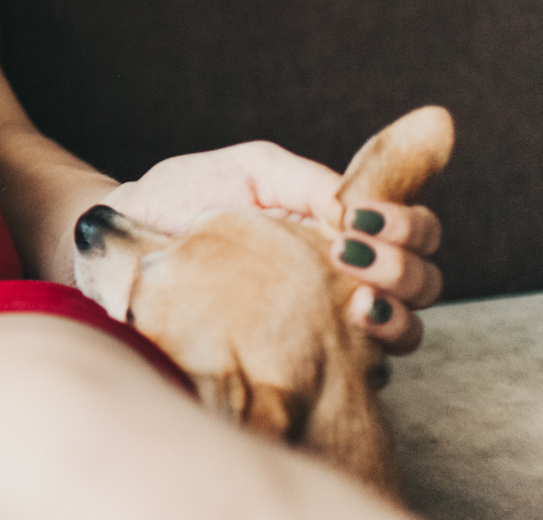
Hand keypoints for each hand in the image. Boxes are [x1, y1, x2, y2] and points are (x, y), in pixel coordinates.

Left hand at [102, 141, 442, 354]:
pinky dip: (360, 356)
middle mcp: (345, 278)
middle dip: (405, 268)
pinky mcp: (299, 359)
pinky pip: (357, 372)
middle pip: (424, 283)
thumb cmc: (182, 197)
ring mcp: (326, 321)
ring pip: (404, 332)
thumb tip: (357, 209)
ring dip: (395, 315)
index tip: (365, 218)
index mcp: (341, 227)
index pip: (415, 231)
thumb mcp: (247, 170)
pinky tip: (335, 336)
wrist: (118, 241)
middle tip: (354, 257)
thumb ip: (306, 180)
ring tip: (357, 303)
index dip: (410, 224)